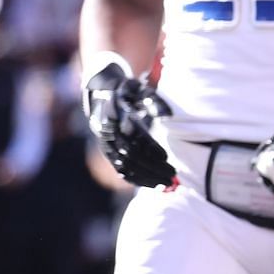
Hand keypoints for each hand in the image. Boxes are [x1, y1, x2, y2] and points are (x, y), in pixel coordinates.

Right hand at [83, 59, 175, 188]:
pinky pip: (122, 171)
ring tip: (167, 182)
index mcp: (118, 114)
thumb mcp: (139, 89)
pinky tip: (155, 184)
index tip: (166, 156)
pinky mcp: (108, 153)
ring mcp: (107, 144)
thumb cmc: (127, 92)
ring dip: (147, 176)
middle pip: (132, 154)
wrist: (100, 95)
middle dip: (153, 166)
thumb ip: (154, 100)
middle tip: (173, 173)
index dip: (150, 147)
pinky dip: (138, 180)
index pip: (134, 135)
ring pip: (127, 166)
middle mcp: (110, 131)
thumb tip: (168, 116)